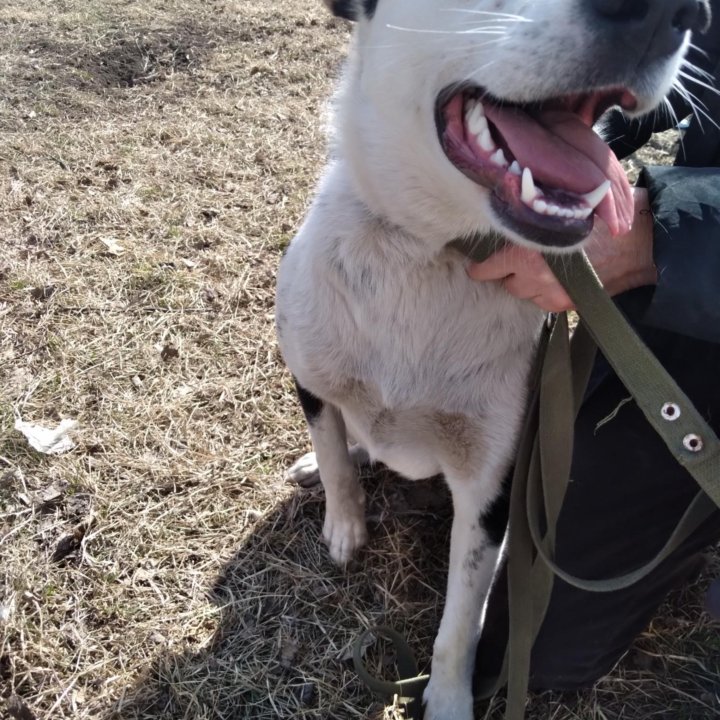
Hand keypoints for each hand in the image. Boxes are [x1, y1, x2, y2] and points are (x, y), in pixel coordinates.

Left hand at [467, 188, 656, 311]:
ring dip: (525, 283)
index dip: (479, 267)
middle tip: (513, 260)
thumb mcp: (556, 211)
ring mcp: (550, 294)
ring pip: (523, 294)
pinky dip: (544, 293)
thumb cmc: (597, 216)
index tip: (473, 265)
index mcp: (526, 250)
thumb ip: (529, 221)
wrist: (636, 242)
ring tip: (537, 268)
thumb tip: (504, 219)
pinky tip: (554, 278)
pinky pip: (542, 303)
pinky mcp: (566, 304)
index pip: (487, 268)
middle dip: (506, 272)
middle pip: (504, 283)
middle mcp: (534, 276)